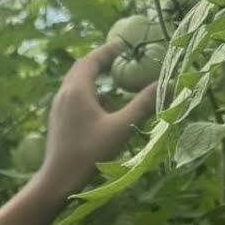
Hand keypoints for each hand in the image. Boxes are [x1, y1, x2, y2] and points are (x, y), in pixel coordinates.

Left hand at [38, 40, 158, 196]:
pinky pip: (75, 98)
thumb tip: (166, 84)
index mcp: (76, 90)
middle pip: (82, 68)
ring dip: (95, 78)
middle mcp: (64, 94)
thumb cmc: (90, 152)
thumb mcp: (121, 127)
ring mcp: (58, 107)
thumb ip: (143, 104)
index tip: (124, 45)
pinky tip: (104, 108)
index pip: (91, 60)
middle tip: (121, 58)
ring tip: (115, 81)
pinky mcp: (58, 120)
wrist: (58, 179)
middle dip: (101, 61)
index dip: (108, 50)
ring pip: (77, 84)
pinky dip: (90, 94)